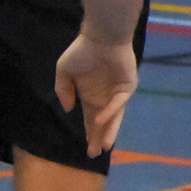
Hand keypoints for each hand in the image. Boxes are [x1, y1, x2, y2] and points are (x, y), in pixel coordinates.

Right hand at [55, 35, 137, 158]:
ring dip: (109, 131)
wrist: (101, 36)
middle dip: (98, 138)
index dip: (89, 133)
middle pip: (102, 123)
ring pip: (114, 117)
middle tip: (93, 154)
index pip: (91, 119)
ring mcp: (118, 93)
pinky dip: (110, 112)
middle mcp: (105, 97)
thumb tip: (68, 109)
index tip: (88, 148)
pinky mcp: (128, 86)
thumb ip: (63, 90)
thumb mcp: (64, 71)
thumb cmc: (82, 51)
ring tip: (104, 146)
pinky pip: (118, 103)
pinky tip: (101, 120)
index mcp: (91, 94)